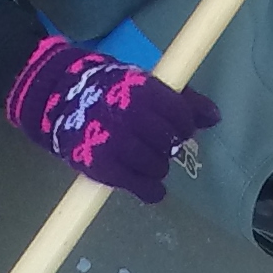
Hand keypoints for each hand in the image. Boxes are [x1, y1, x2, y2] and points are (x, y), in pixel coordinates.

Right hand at [7, 33, 218, 202]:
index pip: (180, 115)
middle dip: (170, 145)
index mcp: (143, 91)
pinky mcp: (102, 167)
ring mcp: (116, 143)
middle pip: (169, 142)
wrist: (57, 97)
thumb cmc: (108, 88)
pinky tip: (153, 189)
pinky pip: (136, 185)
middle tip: (162, 144)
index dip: (184, 125)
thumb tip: (216, 118)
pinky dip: (150, 191)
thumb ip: (180, 98)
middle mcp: (131, 117)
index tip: (181, 128)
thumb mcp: (143, 82)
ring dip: (159, 166)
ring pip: (157, 165)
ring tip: (150, 160)